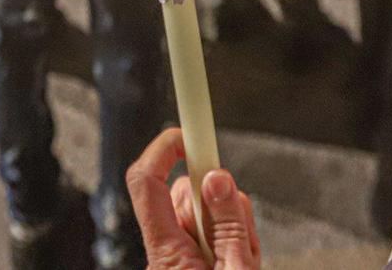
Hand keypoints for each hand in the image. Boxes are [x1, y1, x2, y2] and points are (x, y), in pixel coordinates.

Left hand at [127, 129, 260, 269]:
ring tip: (243, 261)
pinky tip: (236, 264)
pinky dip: (224, 243)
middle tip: (244, 236)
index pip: (147, 182)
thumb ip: (229, 226)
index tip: (192, 134)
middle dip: (217, 201)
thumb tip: (217, 178)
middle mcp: (163, 254)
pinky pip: (203, 237)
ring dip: (226, 227)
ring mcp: (174, 261)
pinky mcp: (185, 265)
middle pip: (183, 195)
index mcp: (166, 253)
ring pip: (198, 214)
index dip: (165, 149)